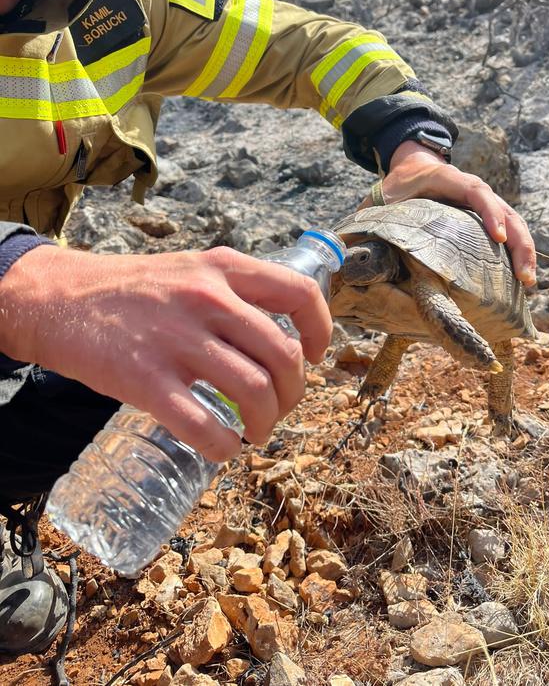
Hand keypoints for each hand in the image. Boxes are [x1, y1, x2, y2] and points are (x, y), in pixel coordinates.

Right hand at [0, 245, 331, 459]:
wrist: (59, 298)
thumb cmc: (134, 290)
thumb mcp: (191, 270)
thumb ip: (234, 292)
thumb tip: (281, 337)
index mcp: (223, 269)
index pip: (300, 294)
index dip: (320, 331)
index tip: (314, 357)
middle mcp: (208, 299)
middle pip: (284, 356)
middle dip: (294, 393)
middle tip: (280, 408)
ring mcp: (177, 340)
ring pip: (254, 392)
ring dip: (266, 423)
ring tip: (254, 432)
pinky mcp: (146, 379)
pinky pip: (205, 426)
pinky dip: (225, 447)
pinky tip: (223, 448)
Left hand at [363, 141, 536, 285]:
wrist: (411, 166)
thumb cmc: (398, 185)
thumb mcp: (384, 197)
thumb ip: (371, 216)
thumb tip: (347, 247)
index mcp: (451, 180)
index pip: (477, 193)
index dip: (490, 213)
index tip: (497, 237)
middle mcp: (475, 191)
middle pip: (507, 212)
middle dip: (519, 243)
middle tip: (524, 276)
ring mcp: (485, 204)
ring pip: (515, 224)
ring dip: (524, 252)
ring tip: (527, 283)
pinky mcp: (487, 219)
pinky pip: (509, 234)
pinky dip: (517, 254)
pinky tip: (519, 280)